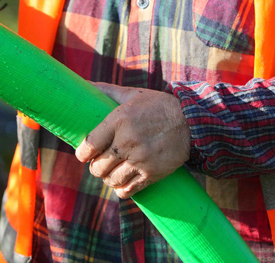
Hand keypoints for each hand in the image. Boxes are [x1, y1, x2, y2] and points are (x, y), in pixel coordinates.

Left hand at [74, 83, 190, 198]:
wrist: (191, 123)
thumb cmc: (158, 106)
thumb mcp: (132, 94)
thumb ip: (107, 91)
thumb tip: (85, 83)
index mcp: (119, 120)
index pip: (89, 145)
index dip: (82, 153)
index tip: (84, 154)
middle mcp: (127, 141)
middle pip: (97, 167)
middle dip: (96, 166)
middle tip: (101, 162)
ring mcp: (140, 160)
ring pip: (111, 180)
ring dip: (108, 178)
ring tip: (112, 171)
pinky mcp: (152, 174)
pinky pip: (128, 190)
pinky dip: (122, 189)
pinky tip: (124, 181)